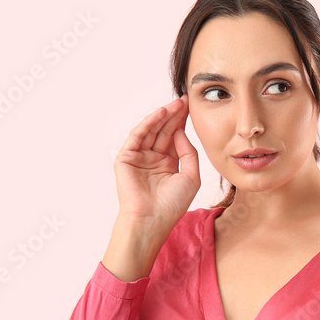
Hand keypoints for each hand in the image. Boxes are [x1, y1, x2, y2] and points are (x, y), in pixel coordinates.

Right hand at [113, 94, 200, 230]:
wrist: (152, 220)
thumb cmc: (172, 204)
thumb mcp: (191, 177)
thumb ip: (189, 153)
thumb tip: (181, 132)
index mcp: (168, 164)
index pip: (175, 137)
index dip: (183, 122)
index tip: (192, 108)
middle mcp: (153, 158)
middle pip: (164, 131)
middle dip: (174, 116)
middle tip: (185, 100)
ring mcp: (139, 157)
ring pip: (152, 131)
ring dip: (163, 116)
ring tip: (175, 105)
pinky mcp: (126, 158)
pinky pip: (138, 136)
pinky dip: (148, 123)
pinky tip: (160, 114)